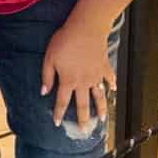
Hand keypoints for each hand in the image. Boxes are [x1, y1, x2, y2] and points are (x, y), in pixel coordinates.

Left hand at [40, 19, 114, 133]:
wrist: (87, 28)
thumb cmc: (65, 40)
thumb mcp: (50, 57)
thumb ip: (47, 76)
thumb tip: (44, 92)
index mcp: (68, 80)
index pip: (63, 101)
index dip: (60, 113)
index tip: (58, 123)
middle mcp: (83, 82)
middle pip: (83, 104)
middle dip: (83, 119)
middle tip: (83, 130)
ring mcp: (96, 75)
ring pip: (99, 96)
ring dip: (101, 109)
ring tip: (102, 119)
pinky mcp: (104, 66)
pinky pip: (109, 78)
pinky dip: (111, 84)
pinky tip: (112, 90)